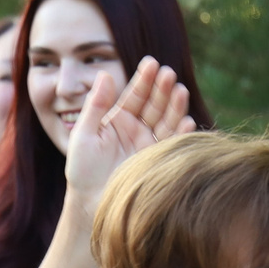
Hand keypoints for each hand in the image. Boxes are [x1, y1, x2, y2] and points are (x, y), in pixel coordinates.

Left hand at [63, 57, 194, 211]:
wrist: (91, 204)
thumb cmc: (82, 169)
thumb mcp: (84, 133)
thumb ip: (95, 105)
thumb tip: (104, 74)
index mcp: (120, 119)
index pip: (135, 94)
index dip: (144, 79)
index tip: (151, 63)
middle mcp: (138, 129)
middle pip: (154, 104)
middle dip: (162, 89)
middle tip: (168, 74)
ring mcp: (150, 145)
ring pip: (167, 121)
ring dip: (175, 106)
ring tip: (180, 91)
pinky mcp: (159, 162)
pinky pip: (173, 145)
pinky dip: (181, 134)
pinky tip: (186, 121)